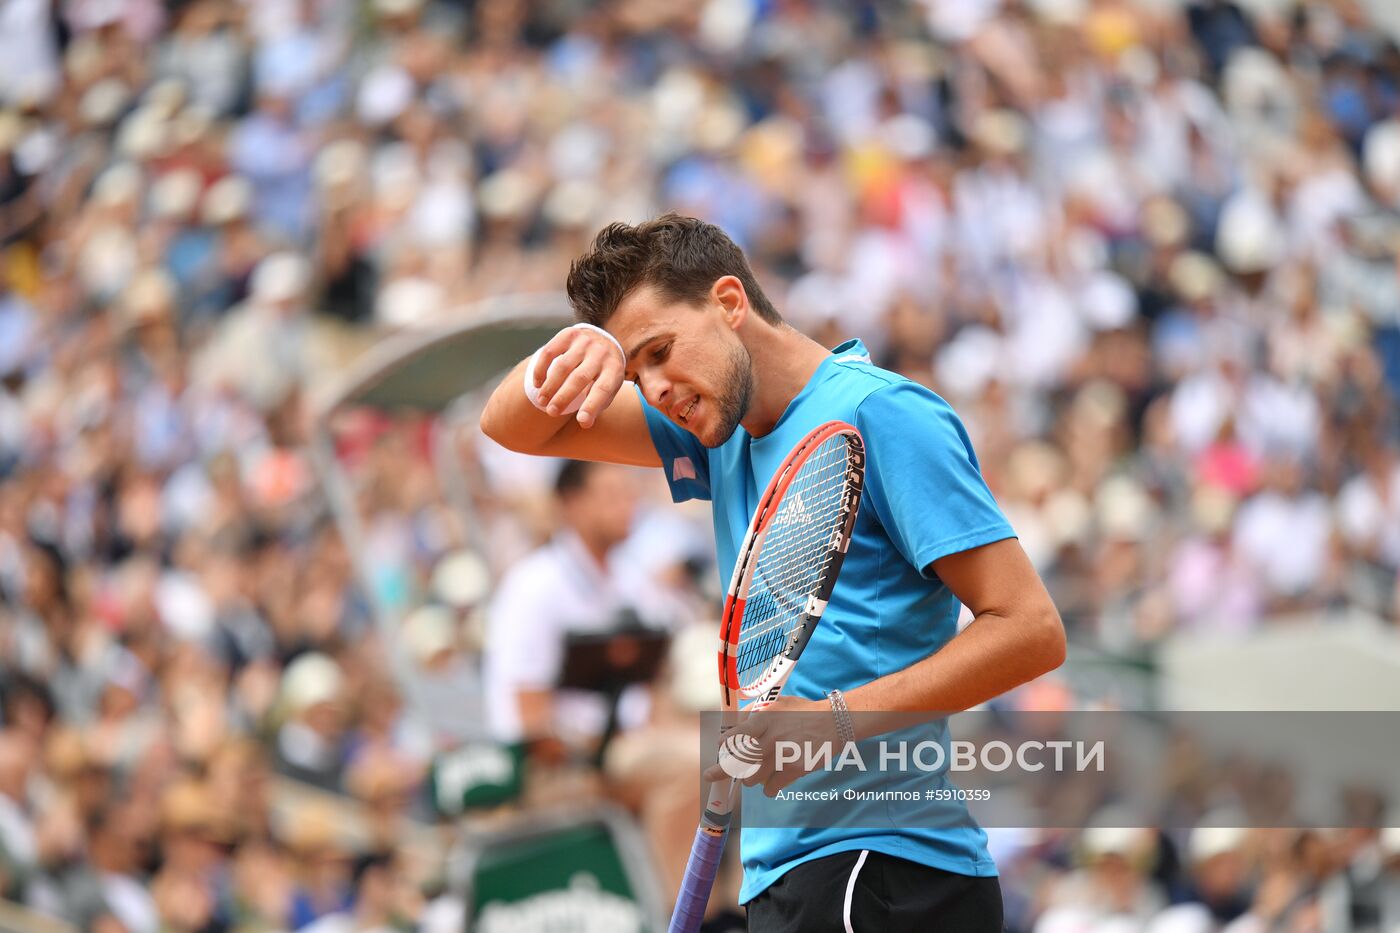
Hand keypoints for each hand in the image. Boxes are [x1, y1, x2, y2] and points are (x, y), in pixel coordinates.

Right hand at [530, 325, 626, 428]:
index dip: (592, 406)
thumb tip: (585, 423)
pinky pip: (549, 352)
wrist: (604, 340)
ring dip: (550, 385)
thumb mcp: (609, 388)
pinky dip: (541, 369)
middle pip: (580, 378)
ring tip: (542, 402)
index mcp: (614, 370)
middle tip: (552, 412)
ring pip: (562, 366)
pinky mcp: (569, 335)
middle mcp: (600, 354)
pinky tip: (538, 384)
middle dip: (564, 397)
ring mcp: (584, 342)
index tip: (582, 422)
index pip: (603, 390)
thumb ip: (598, 405)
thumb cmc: (604, 374)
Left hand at [702, 695, 839, 796]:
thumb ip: (752, 712)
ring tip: (756, 772)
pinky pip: (770, 788)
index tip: (719, 748)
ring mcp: (783, 755)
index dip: (724, 744)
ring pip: (751, 779)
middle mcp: (771, 737)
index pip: (735, 736)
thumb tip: (732, 724)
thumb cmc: (802, 712)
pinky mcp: (795, 770)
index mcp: (764, 719)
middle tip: (717, 773)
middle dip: (725, 769)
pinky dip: (768, 788)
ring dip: (750, 778)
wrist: (834, 722)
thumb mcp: (776, 703)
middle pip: (738, 762)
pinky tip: (772, 781)